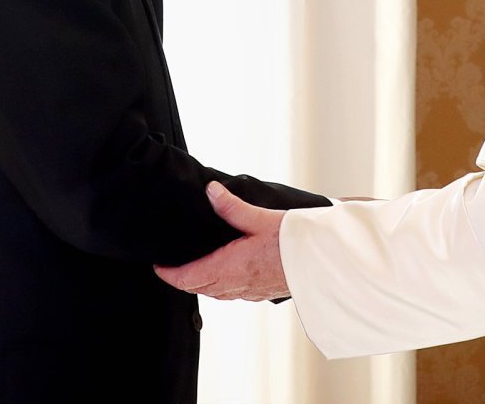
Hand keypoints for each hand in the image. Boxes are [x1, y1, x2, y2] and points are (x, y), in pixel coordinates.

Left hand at [154, 182, 287, 300]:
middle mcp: (237, 284)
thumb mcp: (262, 217)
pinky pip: (233, 293)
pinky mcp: (263, 291)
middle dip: (182, 279)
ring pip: (215, 292)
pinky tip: (227, 272)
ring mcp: (250, 291)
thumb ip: (233, 207)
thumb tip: (211, 192)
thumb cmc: (297, 243)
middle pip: (198, 288)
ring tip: (195, 267)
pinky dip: (221, 285)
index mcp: (230, 267)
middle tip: (172, 265)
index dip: (169, 274)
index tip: (158, 265)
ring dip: (201, 283)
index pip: (188, 278)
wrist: (325, 263)